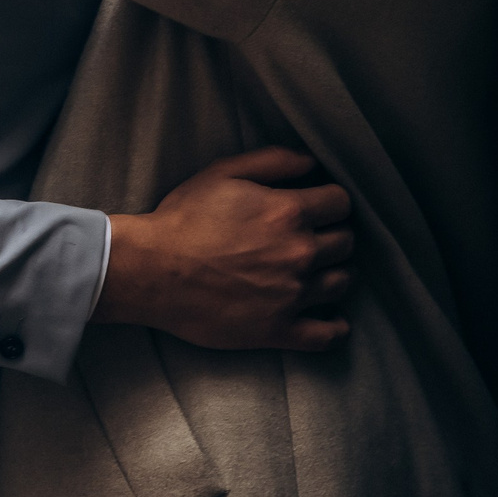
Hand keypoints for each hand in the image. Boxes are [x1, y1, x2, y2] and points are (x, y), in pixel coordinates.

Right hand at [93, 147, 353, 352]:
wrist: (152, 271)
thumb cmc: (184, 218)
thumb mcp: (223, 172)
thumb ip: (274, 161)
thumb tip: (312, 162)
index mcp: (288, 212)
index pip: (341, 203)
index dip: (330, 202)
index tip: (319, 207)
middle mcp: (299, 253)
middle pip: (346, 243)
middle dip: (333, 236)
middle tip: (313, 238)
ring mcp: (292, 295)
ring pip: (341, 283)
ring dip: (334, 274)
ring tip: (315, 272)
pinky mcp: (278, 330)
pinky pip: (326, 336)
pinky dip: (334, 328)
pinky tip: (331, 320)